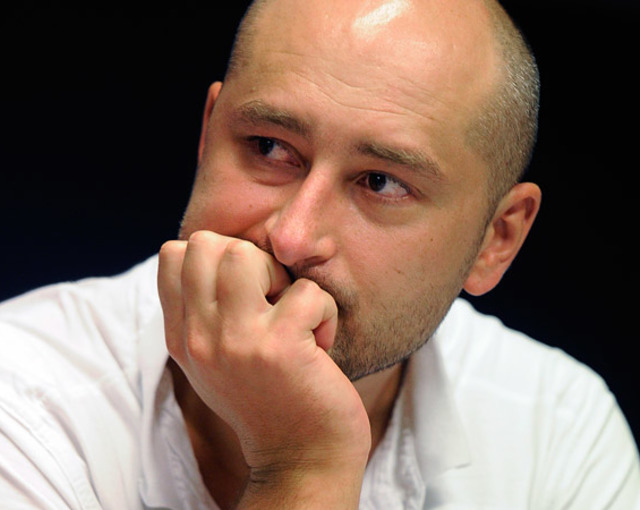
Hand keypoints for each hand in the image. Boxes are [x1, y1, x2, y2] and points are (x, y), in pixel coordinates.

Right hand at [158, 231, 370, 507]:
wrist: (299, 459)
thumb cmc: (269, 398)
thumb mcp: (219, 358)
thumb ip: (208, 310)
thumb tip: (225, 250)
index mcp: (182, 336)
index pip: (173, 253)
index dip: (217, 256)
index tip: (246, 291)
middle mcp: (199, 338)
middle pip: (206, 243)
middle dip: (249, 258)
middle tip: (272, 299)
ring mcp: (235, 342)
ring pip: (243, 254)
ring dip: (282, 276)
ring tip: (293, 314)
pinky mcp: (279, 348)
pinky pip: (307, 291)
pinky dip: (325, 311)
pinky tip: (320, 345)